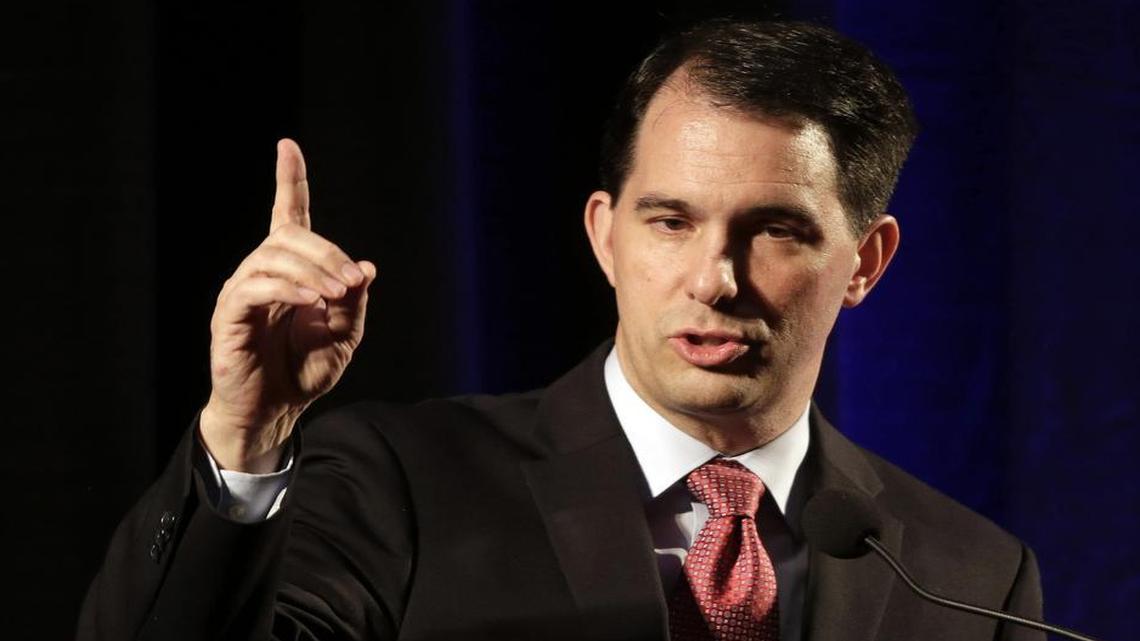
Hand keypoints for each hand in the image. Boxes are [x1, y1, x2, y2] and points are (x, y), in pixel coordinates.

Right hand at [199, 139, 376, 472]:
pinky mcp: (229, 315)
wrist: (275, 411)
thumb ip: (354, 301)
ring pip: (273, 257)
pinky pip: (255, 287)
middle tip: (349, 282)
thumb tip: (365, 267)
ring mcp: (242, 291)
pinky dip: (287, 289)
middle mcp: (261, 272)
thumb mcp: (344, 335)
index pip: (288, 216)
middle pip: (290, 236)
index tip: (288, 146)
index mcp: (290, 271)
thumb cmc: (305, 371)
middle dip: (327, 253)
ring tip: (334, 296)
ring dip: (312, 272)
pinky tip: (311, 302)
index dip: (289, 181)